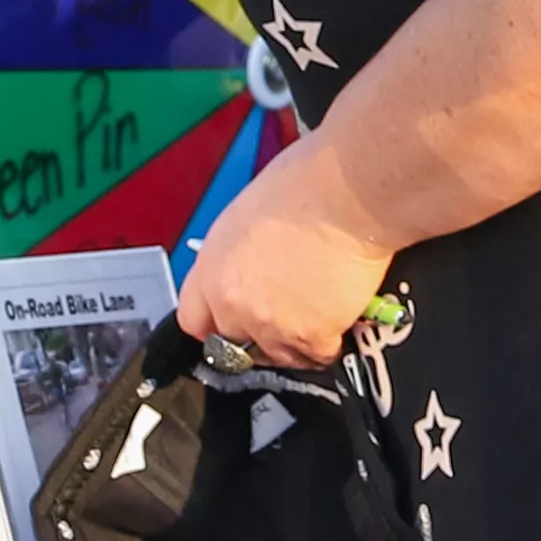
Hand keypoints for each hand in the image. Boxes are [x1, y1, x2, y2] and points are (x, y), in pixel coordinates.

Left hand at [176, 143, 394, 365]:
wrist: (345, 195)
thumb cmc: (304, 185)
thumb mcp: (246, 215)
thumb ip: (239, 254)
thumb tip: (253, 266)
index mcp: (212, 268)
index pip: (195, 320)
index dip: (217, 324)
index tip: (233, 324)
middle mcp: (233, 302)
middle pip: (236, 345)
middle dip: (258, 333)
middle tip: (286, 314)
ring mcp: (270, 324)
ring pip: (278, 356)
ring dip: (295, 342)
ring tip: (318, 315)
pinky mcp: (310, 335)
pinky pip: (317, 356)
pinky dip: (328, 343)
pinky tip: (339, 319)